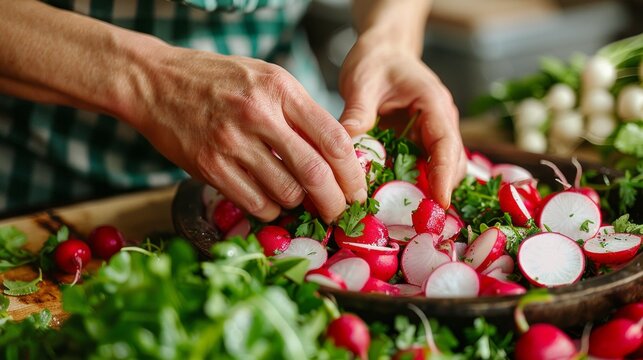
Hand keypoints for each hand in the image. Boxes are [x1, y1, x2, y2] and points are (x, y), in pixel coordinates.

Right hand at [126, 47, 366, 222]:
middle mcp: (258, 115)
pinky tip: (269, 201)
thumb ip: (300, 112)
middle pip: (314, 173)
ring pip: (285, 193)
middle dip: (334, 202)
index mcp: (280, 89)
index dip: (352, 172)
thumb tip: (336, 154)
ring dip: (298, 205)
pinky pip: (254, 203)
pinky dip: (269, 209)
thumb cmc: (217, 80)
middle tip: (338, 212)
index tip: (357, 190)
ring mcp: (231, 143)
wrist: (156, 82)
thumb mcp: (266, 78)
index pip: (334, 138)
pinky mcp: (209, 167)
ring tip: (296, 199)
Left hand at [338, 37, 466, 208]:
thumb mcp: (362, 82)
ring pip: (443, 168)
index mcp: (434, 104)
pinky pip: (425, 166)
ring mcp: (433, 132)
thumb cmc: (375, 61)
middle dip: (441, 189)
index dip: (444, 174)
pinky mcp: (421, 140)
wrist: (382, 50)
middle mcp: (441, 120)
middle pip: (453, 162)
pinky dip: (415, 182)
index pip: (447, 143)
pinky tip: (396, 197)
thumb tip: (345, 141)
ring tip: (407, 214)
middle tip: (420, 219)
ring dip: (429, 189)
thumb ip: (357, 111)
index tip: (439, 201)